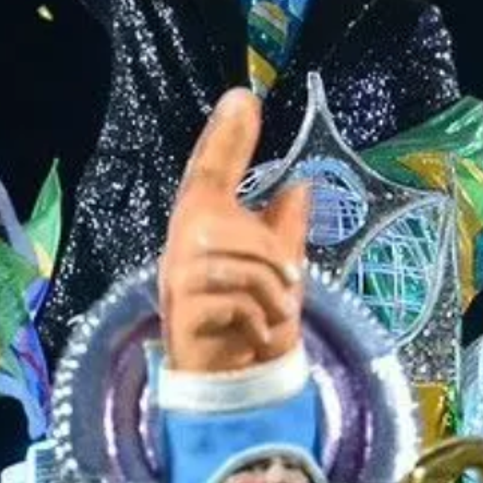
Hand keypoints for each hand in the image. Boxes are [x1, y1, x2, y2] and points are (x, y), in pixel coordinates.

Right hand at [160, 89, 310, 372]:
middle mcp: (185, 244)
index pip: (211, 171)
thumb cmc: (252, 322)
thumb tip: (301, 184)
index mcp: (205, 224)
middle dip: (277, 266)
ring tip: (267, 321)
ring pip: (249, 269)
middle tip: (284, 295)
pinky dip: (259, 325)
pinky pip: (240, 303)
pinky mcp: (184, 314)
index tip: (242, 97)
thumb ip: (285, 225)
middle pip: (248, 232)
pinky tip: (253, 340)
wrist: (231, 385)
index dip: (226, 137)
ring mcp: (181, 280)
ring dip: (272, 303)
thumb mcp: (278, 268)